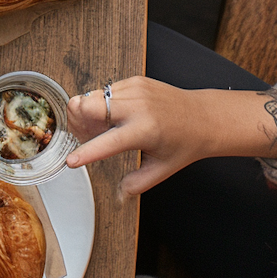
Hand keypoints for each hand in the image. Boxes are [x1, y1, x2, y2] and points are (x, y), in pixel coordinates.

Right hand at [66, 76, 276, 197]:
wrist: (204, 116)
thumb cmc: (185, 143)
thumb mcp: (162, 169)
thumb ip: (137, 184)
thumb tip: (119, 196)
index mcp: (144, 131)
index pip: (107, 143)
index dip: (86, 153)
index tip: (72, 161)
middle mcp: (138, 106)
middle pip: (87, 106)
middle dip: (77, 121)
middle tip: (83, 135)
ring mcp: (135, 89)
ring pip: (92, 96)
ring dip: (87, 112)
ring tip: (100, 128)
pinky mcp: (135, 80)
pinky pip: (105, 89)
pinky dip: (101, 103)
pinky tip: (113, 116)